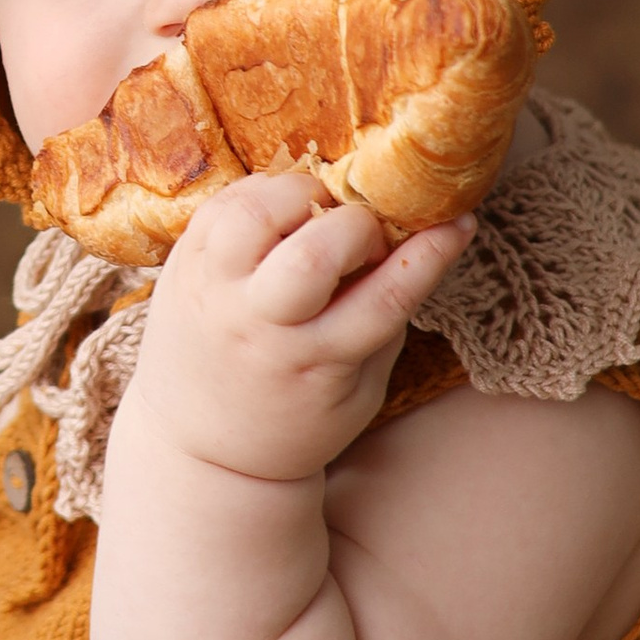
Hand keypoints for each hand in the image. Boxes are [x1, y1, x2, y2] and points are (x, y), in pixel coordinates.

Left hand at [123, 173, 474, 490]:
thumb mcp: (359, 388)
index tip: (458, 222)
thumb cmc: (298, 413)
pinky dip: (263, 192)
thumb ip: (386, 317)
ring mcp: (212, 292)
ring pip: (256, 211)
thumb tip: (423, 235)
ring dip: (302, 195)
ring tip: (316, 215)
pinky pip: (223, 202)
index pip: (384, 299)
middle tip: (363, 237)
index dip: (429, 253)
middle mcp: (258, 326)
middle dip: (356, 226)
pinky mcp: (181, 265)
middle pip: (313, 253)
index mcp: (315, 364)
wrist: (200, 447)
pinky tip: (282, 214)